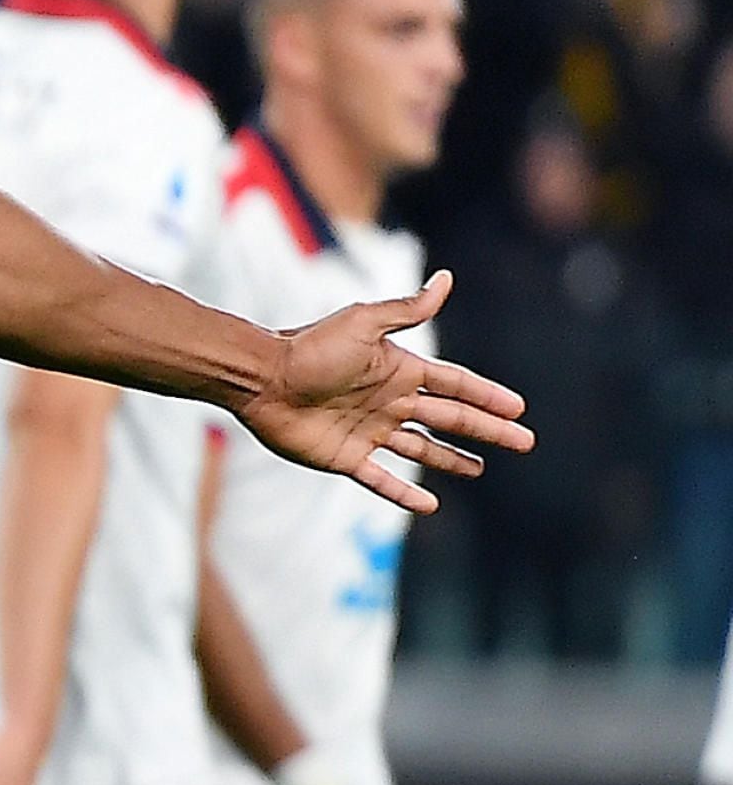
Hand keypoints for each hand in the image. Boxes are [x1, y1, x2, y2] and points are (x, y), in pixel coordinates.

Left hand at [237, 273, 532, 514]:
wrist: (260, 378)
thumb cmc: (309, 347)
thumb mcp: (363, 323)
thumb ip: (407, 309)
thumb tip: (447, 278)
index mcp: (397, 370)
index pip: (454, 383)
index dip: (486, 395)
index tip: (518, 407)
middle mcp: (388, 401)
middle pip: (449, 418)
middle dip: (486, 429)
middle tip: (524, 442)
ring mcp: (367, 431)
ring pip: (421, 449)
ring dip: (451, 459)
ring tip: (479, 469)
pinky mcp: (344, 457)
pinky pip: (380, 480)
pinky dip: (404, 494)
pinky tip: (429, 505)